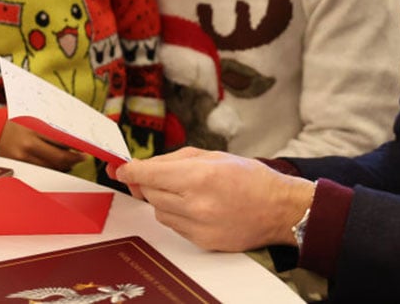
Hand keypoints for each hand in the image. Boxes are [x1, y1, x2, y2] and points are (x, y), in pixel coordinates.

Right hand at [0, 120, 86, 171]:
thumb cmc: (16, 122)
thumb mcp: (33, 119)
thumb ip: (51, 127)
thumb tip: (73, 136)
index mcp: (34, 129)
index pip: (61, 139)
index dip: (76, 145)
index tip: (85, 147)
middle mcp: (28, 145)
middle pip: (58, 157)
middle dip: (73, 159)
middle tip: (82, 157)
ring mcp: (23, 158)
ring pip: (51, 167)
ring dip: (64, 166)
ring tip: (72, 161)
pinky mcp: (19, 166)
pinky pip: (40, 171)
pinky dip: (51, 169)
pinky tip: (58, 166)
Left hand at [112, 147, 314, 251]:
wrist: (278, 209)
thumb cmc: (250, 178)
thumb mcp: (214, 156)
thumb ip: (175, 160)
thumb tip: (144, 168)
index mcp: (199, 176)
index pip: (148, 175)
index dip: (129, 171)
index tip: (120, 169)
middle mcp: (196, 204)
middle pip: (150, 193)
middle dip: (149, 183)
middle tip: (157, 176)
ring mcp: (198, 227)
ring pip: (159, 212)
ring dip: (164, 199)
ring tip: (188, 191)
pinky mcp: (202, 242)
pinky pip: (174, 226)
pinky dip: (177, 214)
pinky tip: (197, 206)